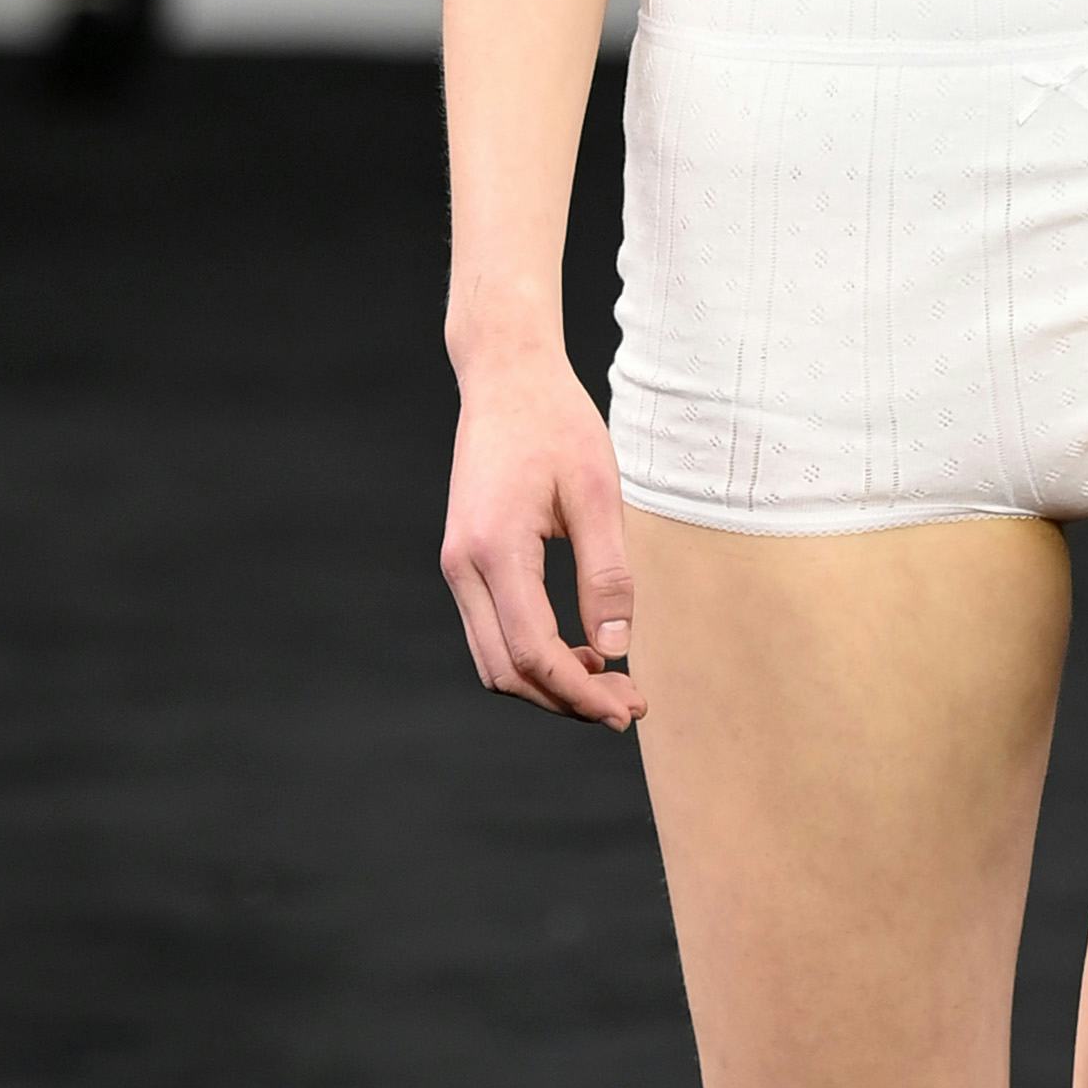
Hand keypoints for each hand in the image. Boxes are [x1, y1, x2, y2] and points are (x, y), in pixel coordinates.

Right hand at [439, 346, 643, 727]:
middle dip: (567, 700)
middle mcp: (462, 566)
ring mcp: (456, 565)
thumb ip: (608, 574)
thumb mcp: (599, 494)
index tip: (628, 710)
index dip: (581, 694)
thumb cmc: (557, 424)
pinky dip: (533, 656)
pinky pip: (492, 632)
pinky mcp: (464, 561)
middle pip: (507, 671)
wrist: (507, 377)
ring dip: (549, 683)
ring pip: (495, 659)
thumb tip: (618, 647)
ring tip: (611, 681)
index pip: (535, 653)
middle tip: (631, 704)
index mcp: (495, 550)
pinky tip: (582, 650)